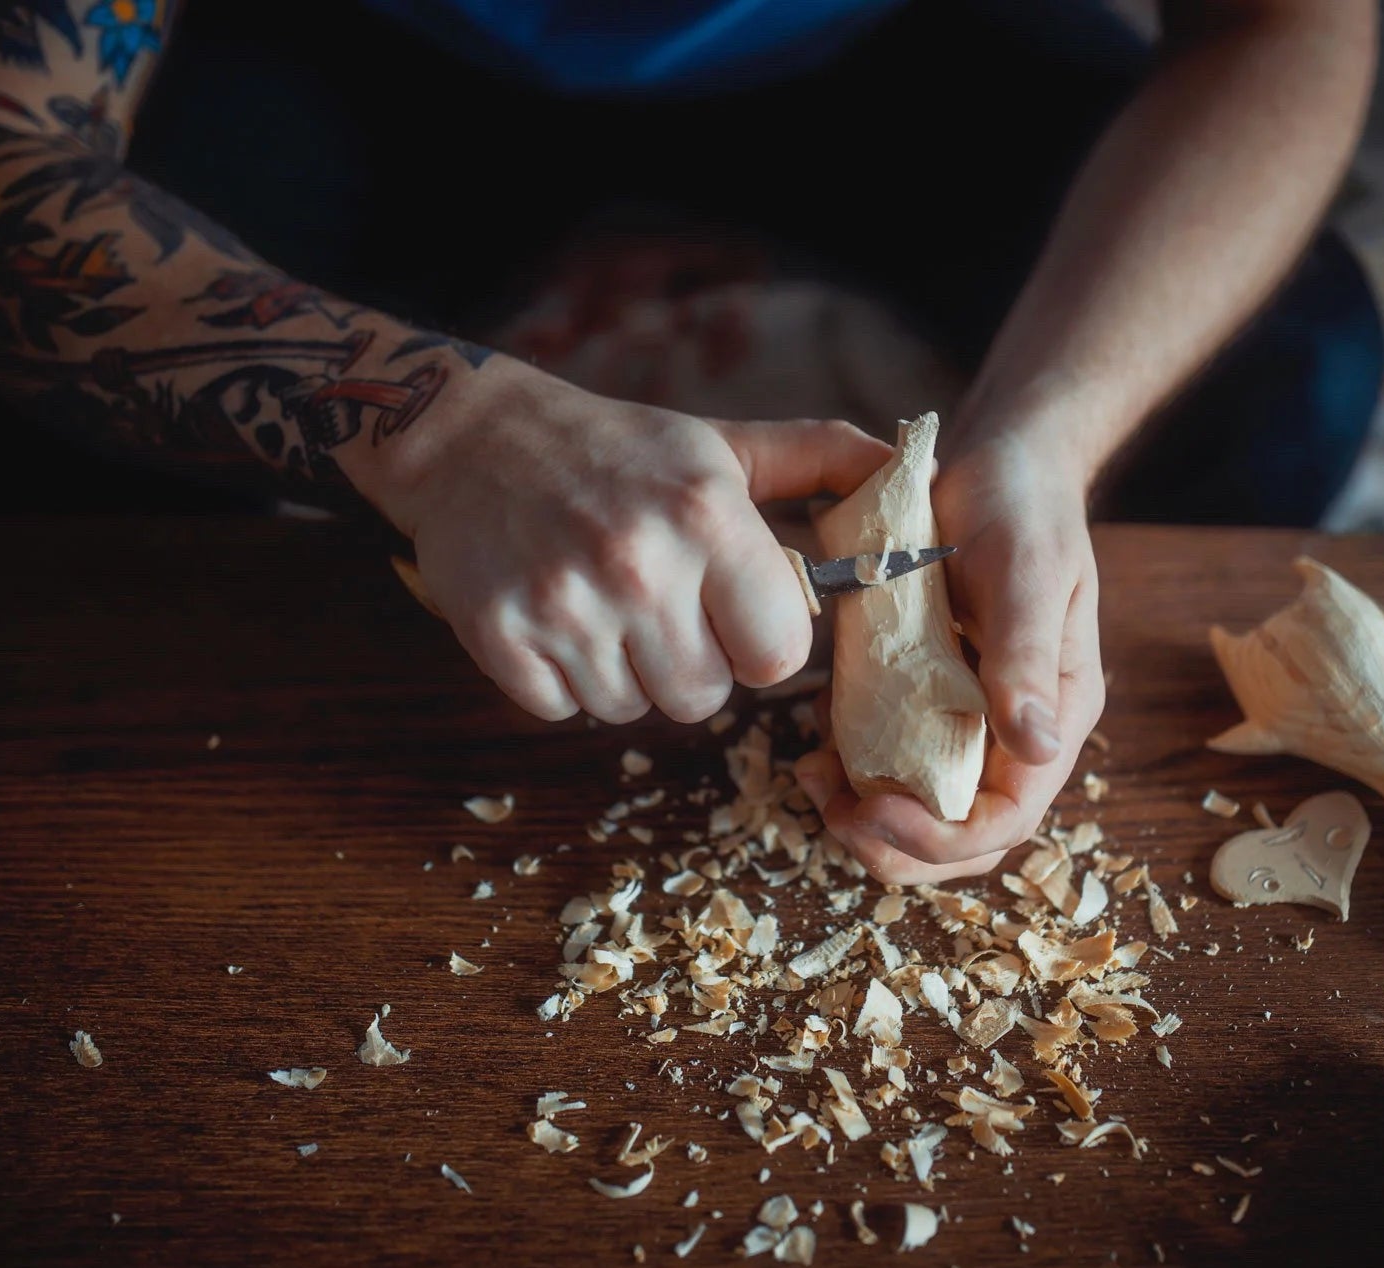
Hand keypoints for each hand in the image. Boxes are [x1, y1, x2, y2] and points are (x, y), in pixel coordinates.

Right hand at [348, 356, 891, 722]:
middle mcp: (639, 564)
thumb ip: (821, 459)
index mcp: (709, 518)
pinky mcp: (501, 636)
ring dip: (626, 675)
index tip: (733, 612)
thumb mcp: (724, 444)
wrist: (475, 439)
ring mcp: (564, 604)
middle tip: (660, 606)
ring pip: (632, 711)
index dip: (761, 644)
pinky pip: (561, 711)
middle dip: (692, 664)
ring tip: (606, 605)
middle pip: (704, 697)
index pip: (778, 654)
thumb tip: (908, 466)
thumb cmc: (619, 449)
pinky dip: (562, 680)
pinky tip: (556, 618)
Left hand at [796, 439, 1104, 882]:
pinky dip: (849, 764)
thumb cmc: (1024, 508)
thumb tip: (1036, 748)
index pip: (1005, 819)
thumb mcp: (1028, 573)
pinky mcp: (927, 697)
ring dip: (863, 812)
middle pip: (960, 835)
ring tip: (810, 773)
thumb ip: (1027, 658)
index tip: (873, 813)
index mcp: (1054, 715)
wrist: (999, 463)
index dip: (939, 838)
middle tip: (828, 807)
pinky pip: (890, 758)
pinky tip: (815, 728)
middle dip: (892, 843)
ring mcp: (969, 718)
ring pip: (920, 807)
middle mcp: (1015, 732)